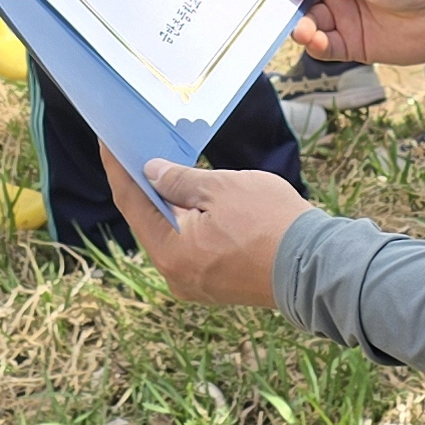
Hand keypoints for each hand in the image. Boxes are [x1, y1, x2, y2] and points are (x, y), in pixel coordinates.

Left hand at [103, 150, 309, 307]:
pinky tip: (193, 199)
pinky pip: (192, 247)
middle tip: (137, 149)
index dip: (119, 168)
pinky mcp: (217, 284)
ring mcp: (197, 284)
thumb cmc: (271, 223)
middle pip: (150, 222)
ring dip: (169, 204)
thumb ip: (181, 180)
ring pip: (173, 235)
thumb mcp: (222, 188)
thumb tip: (151, 172)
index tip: (107, 141)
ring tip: (165, 168)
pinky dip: (188, 222)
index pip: (132, 202)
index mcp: (171, 252)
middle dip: (144, 186)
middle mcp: (176, 275)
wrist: (317, 267)